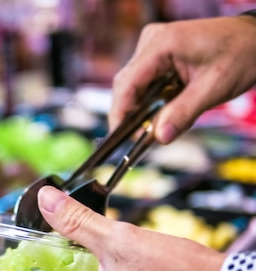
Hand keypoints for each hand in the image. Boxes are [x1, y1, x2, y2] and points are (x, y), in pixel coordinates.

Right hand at [109, 16, 255, 143]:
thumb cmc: (241, 54)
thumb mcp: (213, 88)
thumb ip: (183, 114)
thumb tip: (159, 138)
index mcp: (162, 44)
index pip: (127, 83)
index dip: (120, 113)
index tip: (120, 137)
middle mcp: (152, 41)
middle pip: (126, 85)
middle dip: (131, 113)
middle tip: (141, 139)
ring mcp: (153, 45)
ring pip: (134, 85)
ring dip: (142, 107)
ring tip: (156, 125)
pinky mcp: (157, 53)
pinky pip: (144, 81)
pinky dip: (150, 99)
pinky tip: (162, 110)